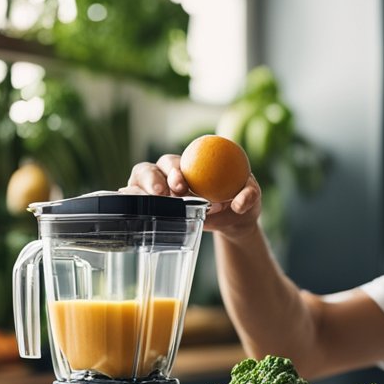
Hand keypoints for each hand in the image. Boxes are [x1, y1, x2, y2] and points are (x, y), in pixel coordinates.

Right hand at [121, 154, 261, 239]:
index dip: (173, 169)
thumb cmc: (240, 201)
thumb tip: (239, 203)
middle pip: (149, 169)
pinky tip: (137, 215)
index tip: (182, 184)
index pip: (173, 161)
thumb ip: (250, 195)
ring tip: (152, 205)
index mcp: (189, 165)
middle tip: (165, 194)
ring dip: (140, 192)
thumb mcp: (251, 197)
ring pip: (136, 185)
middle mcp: (168, 175)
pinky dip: (132, 206)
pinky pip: (135, 205)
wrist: (234, 222)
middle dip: (153, 180)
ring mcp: (156, 192)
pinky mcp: (150, 208)